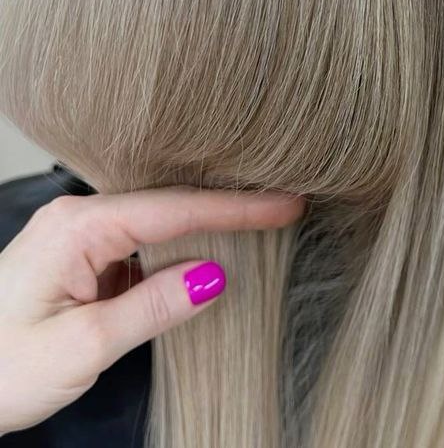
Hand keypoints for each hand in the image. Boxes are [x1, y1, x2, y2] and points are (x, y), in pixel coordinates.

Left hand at [0, 185, 304, 433]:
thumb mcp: (84, 347)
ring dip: (200, 229)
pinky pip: (136, 242)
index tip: (286, 203)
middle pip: (169, 204)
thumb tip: (214, 277)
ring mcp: (75, 234)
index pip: (175, 209)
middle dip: (227, 208)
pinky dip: (171, 251)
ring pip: (154, 222)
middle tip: (285, 206)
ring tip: (257, 227)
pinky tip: (198, 259)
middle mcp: (77, 217)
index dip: (237, 208)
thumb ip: (153, 307)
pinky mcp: (75, 255)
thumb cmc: (2, 369)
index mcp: (79, 227)